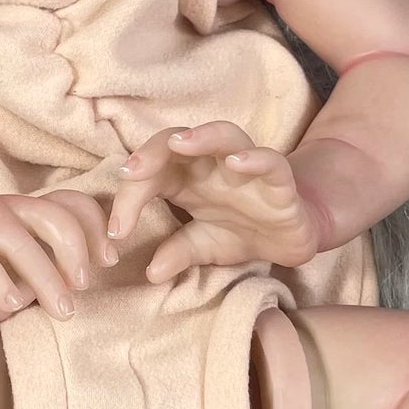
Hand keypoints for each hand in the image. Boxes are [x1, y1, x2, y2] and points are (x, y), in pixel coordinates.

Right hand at [0, 191, 116, 324]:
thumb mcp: (26, 280)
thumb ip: (54, 275)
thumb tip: (87, 284)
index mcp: (31, 212)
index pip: (75, 204)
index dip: (98, 229)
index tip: (109, 262)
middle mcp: (8, 207)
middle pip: (55, 217)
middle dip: (76, 254)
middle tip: (81, 289)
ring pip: (20, 240)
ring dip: (45, 277)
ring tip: (60, 310)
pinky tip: (11, 304)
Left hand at [107, 122, 323, 282]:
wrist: (291, 237)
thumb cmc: (243, 232)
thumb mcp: (205, 247)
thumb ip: (178, 253)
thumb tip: (151, 273)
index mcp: (186, 179)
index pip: (151, 174)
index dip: (129, 196)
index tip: (117, 230)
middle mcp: (212, 166)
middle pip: (178, 142)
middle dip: (153, 152)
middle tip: (131, 171)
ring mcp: (246, 168)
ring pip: (223, 135)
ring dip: (202, 136)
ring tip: (181, 143)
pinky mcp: (280, 179)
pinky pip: (270, 160)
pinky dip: (255, 158)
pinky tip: (238, 163)